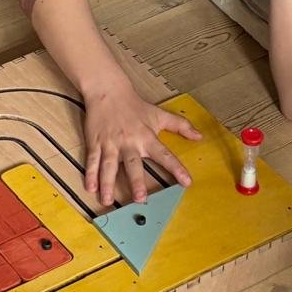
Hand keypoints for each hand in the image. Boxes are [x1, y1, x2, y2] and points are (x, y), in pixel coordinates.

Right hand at [84, 81, 200, 206]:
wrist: (108, 91)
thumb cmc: (135, 105)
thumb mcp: (160, 114)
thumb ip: (181, 126)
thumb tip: (200, 136)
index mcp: (147, 137)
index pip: (165, 155)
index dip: (176, 168)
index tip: (186, 182)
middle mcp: (129, 142)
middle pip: (133, 164)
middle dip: (136, 181)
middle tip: (139, 199)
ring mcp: (111, 144)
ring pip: (109, 166)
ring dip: (108, 183)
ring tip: (108, 200)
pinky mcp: (96, 143)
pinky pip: (93, 160)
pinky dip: (91, 174)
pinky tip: (90, 188)